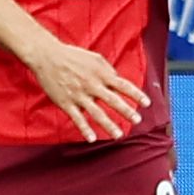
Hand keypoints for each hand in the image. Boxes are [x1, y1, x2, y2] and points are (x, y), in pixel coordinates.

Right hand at [28, 34, 147, 141]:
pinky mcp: (66, 103)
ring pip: (97, 113)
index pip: (123, 85)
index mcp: (100, 73)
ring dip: (109, 125)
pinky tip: (92, 138)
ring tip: (119, 135)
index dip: (136, 95)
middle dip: (127, 112)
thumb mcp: (94, 58)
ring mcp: (79, 95)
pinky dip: (85, 129)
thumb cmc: (72, 56)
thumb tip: (118, 80)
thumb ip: (107, 70)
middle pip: (113, 101)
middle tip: (137, 120)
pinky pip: (77, 118)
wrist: (47, 57)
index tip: (146, 104)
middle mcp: (92, 85)